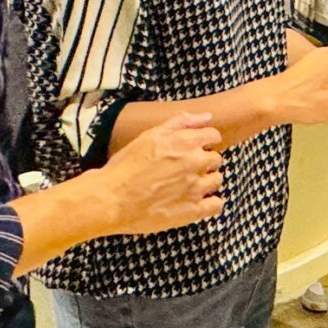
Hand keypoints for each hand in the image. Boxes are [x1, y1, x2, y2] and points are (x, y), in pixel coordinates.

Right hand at [82, 113, 224, 233]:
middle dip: (204, 162)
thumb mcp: (150, 136)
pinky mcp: (192, 210)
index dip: (205, 142)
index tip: (195, 149)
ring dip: (207, 181)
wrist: (111, 199)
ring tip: (187, 186)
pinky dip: (210, 203)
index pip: (213, 136)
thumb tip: (207, 117)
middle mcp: (194, 163)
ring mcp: (195, 188)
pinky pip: (216, 205)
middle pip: (215, 159)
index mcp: (185, 142)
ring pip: (217, 180)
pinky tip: (196, 203)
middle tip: (185, 170)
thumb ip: (181, 123)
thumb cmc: (126, 166)